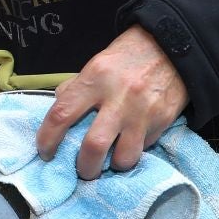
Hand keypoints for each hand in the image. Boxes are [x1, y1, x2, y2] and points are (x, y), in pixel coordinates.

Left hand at [35, 25, 188, 179]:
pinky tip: (128, 146)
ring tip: (108, 163)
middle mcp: (119, 97)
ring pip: (124, 157)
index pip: (61, 114)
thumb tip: (59, 116)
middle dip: (84, 167)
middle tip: (81, 170)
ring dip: (112, 167)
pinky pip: (143, 148)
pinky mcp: (163, 121)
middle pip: (94, 146)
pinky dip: (132, 152)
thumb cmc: (128, 57)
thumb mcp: (97, 64)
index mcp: (95, 78)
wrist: (173, 48)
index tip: (45, 152)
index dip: (48, 139)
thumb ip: (76, 89)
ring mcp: (143, 112)